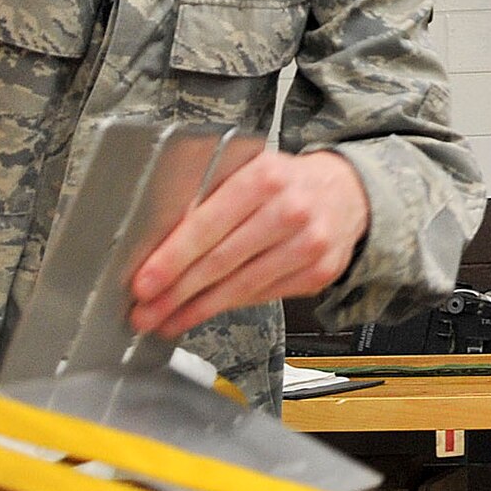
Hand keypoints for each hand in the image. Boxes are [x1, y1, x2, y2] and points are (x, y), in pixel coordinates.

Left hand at [129, 149, 368, 337]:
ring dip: (197, 308)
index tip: (144, 282)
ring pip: (241, 286)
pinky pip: (262, 296)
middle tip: (145, 311)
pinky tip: (204, 311)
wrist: (346, 193)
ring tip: (167, 320)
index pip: (208, 223)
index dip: (172, 258)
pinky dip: (229, 306)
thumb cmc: (287, 183)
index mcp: (264, 177)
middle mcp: (290, 210)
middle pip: (221, 261)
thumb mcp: (251, 170)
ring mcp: (308, 245)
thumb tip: (160, 241)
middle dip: (176, 292)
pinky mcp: (318, 273)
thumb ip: (213, 197)